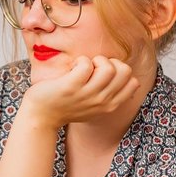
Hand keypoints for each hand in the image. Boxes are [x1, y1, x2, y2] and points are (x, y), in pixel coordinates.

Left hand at [21, 56, 138, 129]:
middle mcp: (101, 101)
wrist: (41, 116)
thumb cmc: (67, 106)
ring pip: (108, 68)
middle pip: (125, 71)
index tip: (104, 74)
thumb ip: (112, 96)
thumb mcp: (94, 106)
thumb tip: (135, 82)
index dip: (121, 71)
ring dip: (96, 60)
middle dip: (111, 62)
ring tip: (83, 67)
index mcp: (110, 105)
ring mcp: (87, 95)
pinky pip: (85, 64)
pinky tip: (72, 68)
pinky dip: (80, 60)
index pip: (134, 83)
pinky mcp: (71, 87)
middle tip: (94, 68)